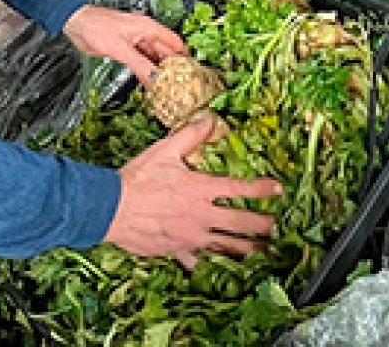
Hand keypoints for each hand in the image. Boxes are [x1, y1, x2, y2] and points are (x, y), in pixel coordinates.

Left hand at [63, 5, 185, 84]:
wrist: (76, 23)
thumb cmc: (96, 26)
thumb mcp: (120, 48)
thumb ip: (140, 65)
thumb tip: (156, 79)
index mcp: (148, 28)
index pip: (174, 42)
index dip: (184, 55)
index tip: (192, 71)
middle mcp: (144, 34)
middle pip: (165, 52)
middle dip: (173, 67)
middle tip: (180, 84)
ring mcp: (135, 42)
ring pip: (153, 59)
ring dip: (159, 72)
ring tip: (167, 87)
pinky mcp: (125, 50)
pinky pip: (141, 62)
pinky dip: (146, 72)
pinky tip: (149, 83)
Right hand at [105, 113, 281, 267]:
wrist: (111, 208)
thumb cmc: (137, 180)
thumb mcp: (165, 150)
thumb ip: (191, 136)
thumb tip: (210, 121)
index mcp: (201, 189)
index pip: (239, 190)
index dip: (262, 190)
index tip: (277, 190)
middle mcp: (201, 215)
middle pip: (240, 222)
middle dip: (262, 225)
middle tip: (275, 227)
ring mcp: (190, 236)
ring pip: (225, 246)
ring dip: (245, 249)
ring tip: (260, 252)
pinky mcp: (176, 249)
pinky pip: (195, 260)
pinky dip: (205, 263)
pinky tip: (213, 267)